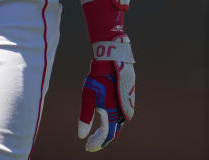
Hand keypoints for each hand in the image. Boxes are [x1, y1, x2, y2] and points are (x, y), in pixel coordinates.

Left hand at [78, 36, 134, 151]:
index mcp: (113, 115)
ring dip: (108, 130)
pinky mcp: (127, 99)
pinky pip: (121, 115)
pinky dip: (113, 120)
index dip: (97, 143)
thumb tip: (81, 136)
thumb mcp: (88, 97)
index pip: (105, 136)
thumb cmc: (98, 79)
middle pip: (113, 132)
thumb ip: (85, 118)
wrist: (111, 60)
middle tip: (91, 144)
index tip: (87, 147)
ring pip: (118, 123)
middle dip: (102, 139)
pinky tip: (106, 119)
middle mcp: (122, 113)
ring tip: (97, 135)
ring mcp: (126, 106)